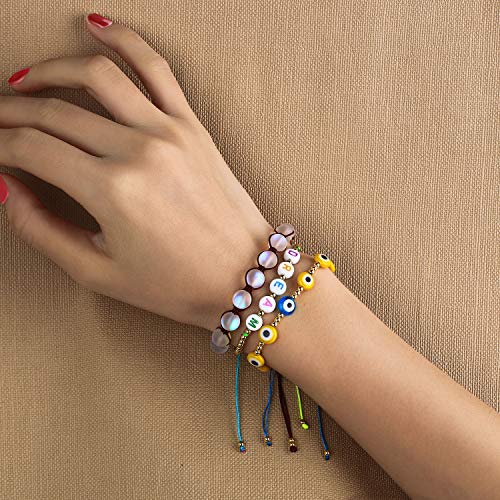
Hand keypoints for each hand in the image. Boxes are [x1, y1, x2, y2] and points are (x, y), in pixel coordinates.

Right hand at [0, 13, 273, 330]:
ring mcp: (169, 132)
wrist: (245, 275)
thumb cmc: (176, 284)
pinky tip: (96, 26)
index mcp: (111, 192)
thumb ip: (41, 230)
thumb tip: (6, 186)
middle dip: (12, 110)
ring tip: (27, 79)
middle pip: (54, 112)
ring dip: (52, 69)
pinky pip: (156, 67)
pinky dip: (123, 39)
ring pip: (97, 75)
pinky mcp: (192, 126)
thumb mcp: (99, 273)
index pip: (31, 148)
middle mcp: (138, 151)